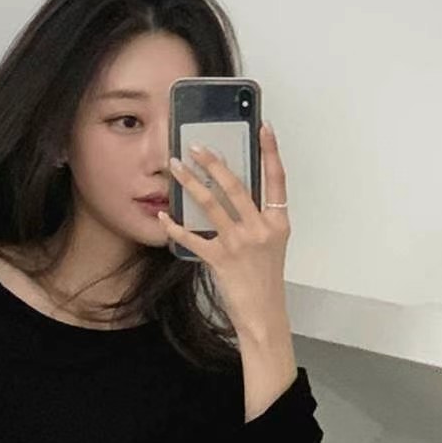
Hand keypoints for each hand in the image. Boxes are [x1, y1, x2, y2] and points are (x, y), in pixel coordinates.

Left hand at [162, 121, 289, 337]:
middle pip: (236, 186)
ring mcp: (240, 244)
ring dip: (190, 183)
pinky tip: (163, 215)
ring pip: (211, 204)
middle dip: (214, 163)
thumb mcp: (270, 244)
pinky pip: (193, 237)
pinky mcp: (220, 260)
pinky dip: (175, 227)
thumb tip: (234, 193)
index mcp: (278, 223)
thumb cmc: (265, 279)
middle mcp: (260, 229)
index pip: (277, 179)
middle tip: (196, 146)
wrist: (263, 314)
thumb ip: (258, 219)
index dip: (271, 152)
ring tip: (176, 167)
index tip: (263, 128)